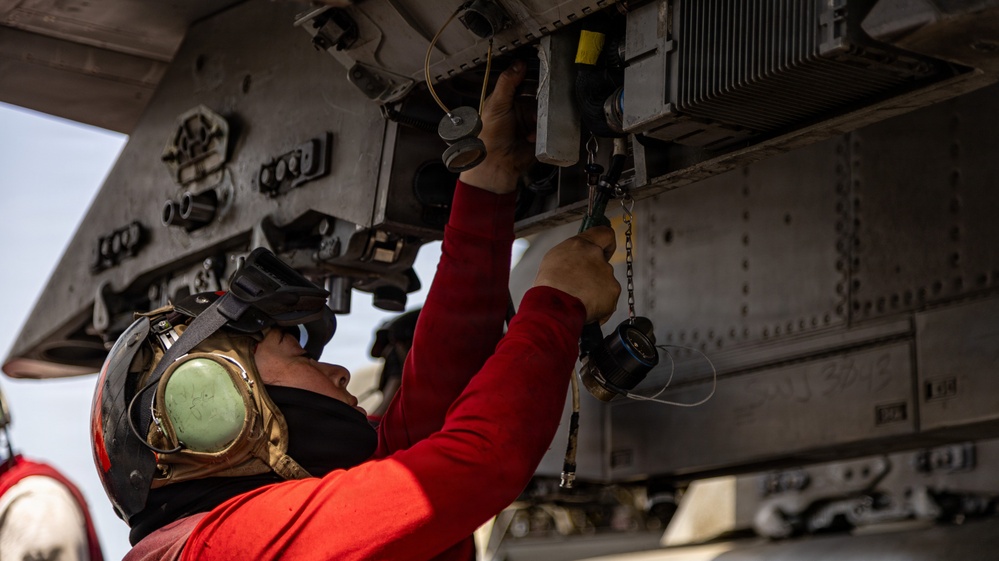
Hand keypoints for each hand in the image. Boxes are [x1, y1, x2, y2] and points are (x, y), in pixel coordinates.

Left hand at [459, 60, 536, 193]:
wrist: (498, 164)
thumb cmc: (490, 136)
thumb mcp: (496, 104)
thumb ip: (508, 83)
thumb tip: (518, 64)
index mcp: (507, 100)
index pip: (522, 82)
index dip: (531, 76)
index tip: (541, 68)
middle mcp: (520, 109)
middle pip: (538, 95)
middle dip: (540, 97)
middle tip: (541, 97)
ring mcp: (530, 122)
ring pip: (545, 110)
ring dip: (541, 115)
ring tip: (534, 121)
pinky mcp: (539, 135)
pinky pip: (548, 126)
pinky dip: (543, 129)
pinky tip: (532, 135)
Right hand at [533, 226, 620, 323]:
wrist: (554, 306)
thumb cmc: (548, 286)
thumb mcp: (555, 259)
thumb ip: (573, 255)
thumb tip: (579, 259)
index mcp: (581, 245)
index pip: (605, 234)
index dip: (607, 244)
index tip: (605, 251)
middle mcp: (596, 255)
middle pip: (602, 264)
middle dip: (594, 275)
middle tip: (579, 286)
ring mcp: (607, 273)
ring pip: (605, 282)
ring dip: (595, 291)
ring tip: (579, 300)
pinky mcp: (613, 291)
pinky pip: (609, 298)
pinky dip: (600, 304)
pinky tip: (586, 308)